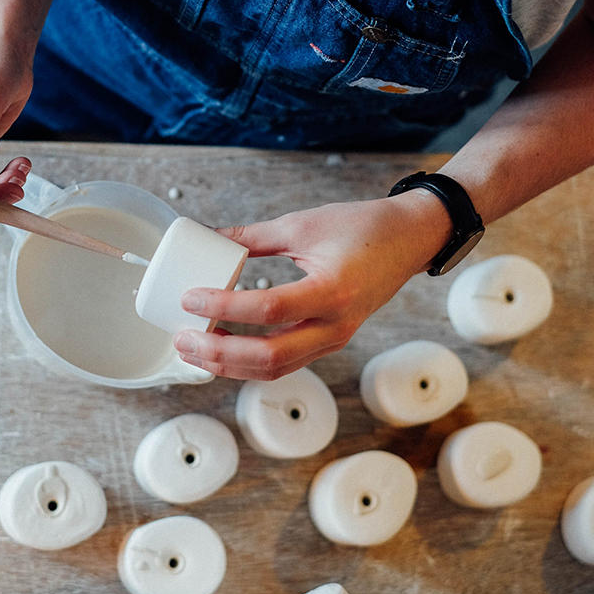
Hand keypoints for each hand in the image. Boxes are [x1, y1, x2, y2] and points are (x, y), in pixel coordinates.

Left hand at [173, 193, 452, 380]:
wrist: (409, 240)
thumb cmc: (364, 229)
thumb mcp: (303, 224)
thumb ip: (253, 237)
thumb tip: (209, 239)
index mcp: (331, 291)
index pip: (269, 309)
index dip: (224, 307)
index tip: (191, 297)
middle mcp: (335, 325)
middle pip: (269, 357)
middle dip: (219, 353)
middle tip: (184, 338)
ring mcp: (334, 339)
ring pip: (275, 369)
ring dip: (229, 365)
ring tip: (194, 348)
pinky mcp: (328, 342)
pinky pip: (285, 363)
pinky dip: (249, 362)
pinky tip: (223, 349)